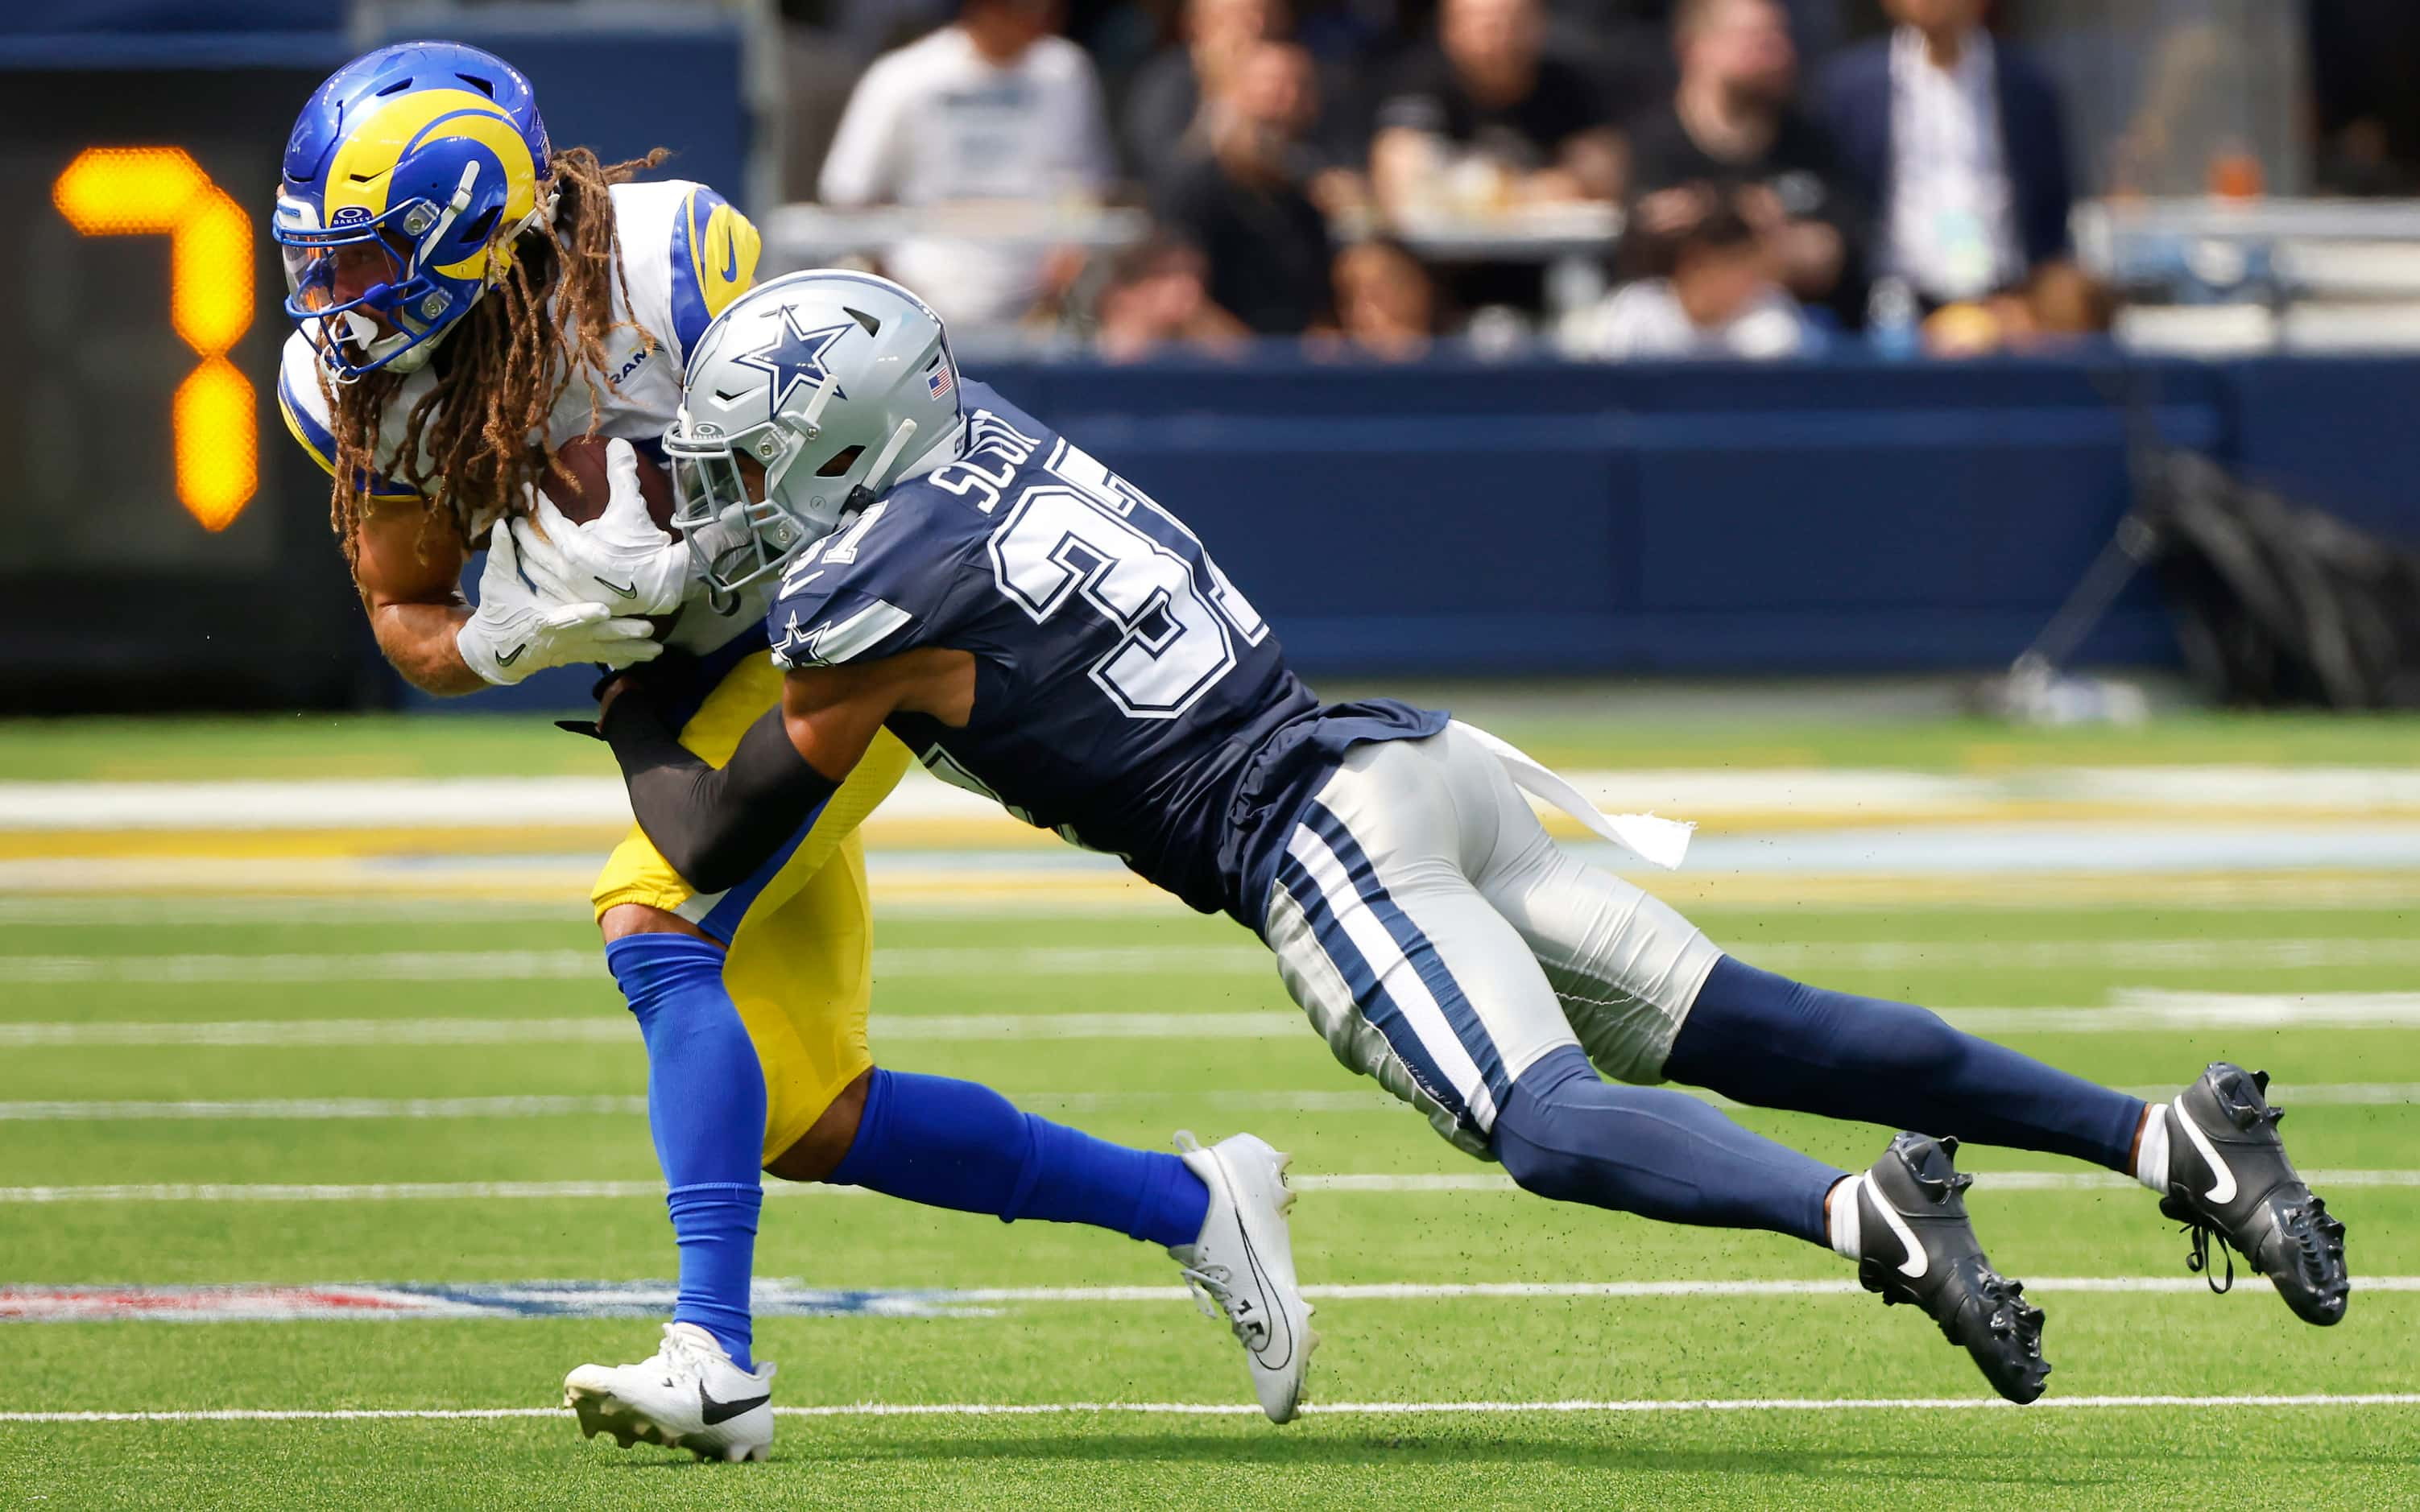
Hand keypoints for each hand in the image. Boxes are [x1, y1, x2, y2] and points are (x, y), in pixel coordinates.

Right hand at [455, 521, 662, 686]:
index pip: (564, 617)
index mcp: (542, 620)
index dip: (583, 615)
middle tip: (646, 628)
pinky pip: (604, 656)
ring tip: (657, 648)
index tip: (603, 610)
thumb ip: (502, 555)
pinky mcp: (576, 655)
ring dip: (631, 649)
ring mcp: (570, 650)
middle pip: (595, 637)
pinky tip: (648, 654)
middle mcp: (560, 639)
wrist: (494, 653)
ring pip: (605, 651)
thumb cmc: (496, 614)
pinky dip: (625, 656)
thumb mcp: (495, 584)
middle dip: (622, 633)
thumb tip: (504, 524)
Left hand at [511, 439, 690, 615]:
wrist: (665, 585)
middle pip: (530, 545)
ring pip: (533, 570)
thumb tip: (619, 443)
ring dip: (525, 554)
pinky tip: (538, 574)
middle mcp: (563, 569)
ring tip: (525, 544)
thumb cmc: (646, 547)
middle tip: (519, 517)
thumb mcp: (633, 508)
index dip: (535, 499)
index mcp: (572, 545)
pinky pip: (545, 591)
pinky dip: (537, 579)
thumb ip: (622, 474)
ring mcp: (568, 590)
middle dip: (522, 528)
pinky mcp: (575, 604)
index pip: (545, 517)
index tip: (528, 488)